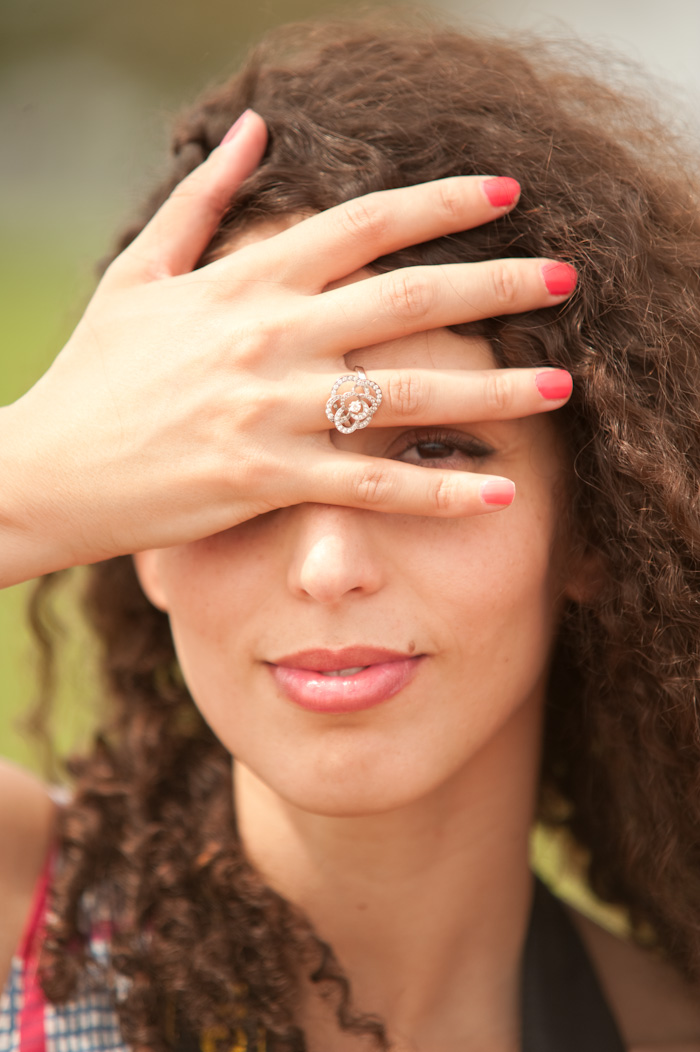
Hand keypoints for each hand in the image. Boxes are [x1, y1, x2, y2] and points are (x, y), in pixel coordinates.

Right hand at [0, 109, 574, 586]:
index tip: (506, 195)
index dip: (441, 204)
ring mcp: (270, 411)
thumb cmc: (95, 374)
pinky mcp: (266, 480)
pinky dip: (435, 491)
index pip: (363, 225)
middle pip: (407, 299)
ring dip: (492, 388)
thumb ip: (202, 198)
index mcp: (245, 281)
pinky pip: (369, 486)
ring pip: (403, 395)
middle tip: (567, 276)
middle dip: (496, 284)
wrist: (45, 469)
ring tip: (561, 385)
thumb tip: (253, 128)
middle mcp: (269, 337)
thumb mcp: (138, 272)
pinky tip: (496, 494)